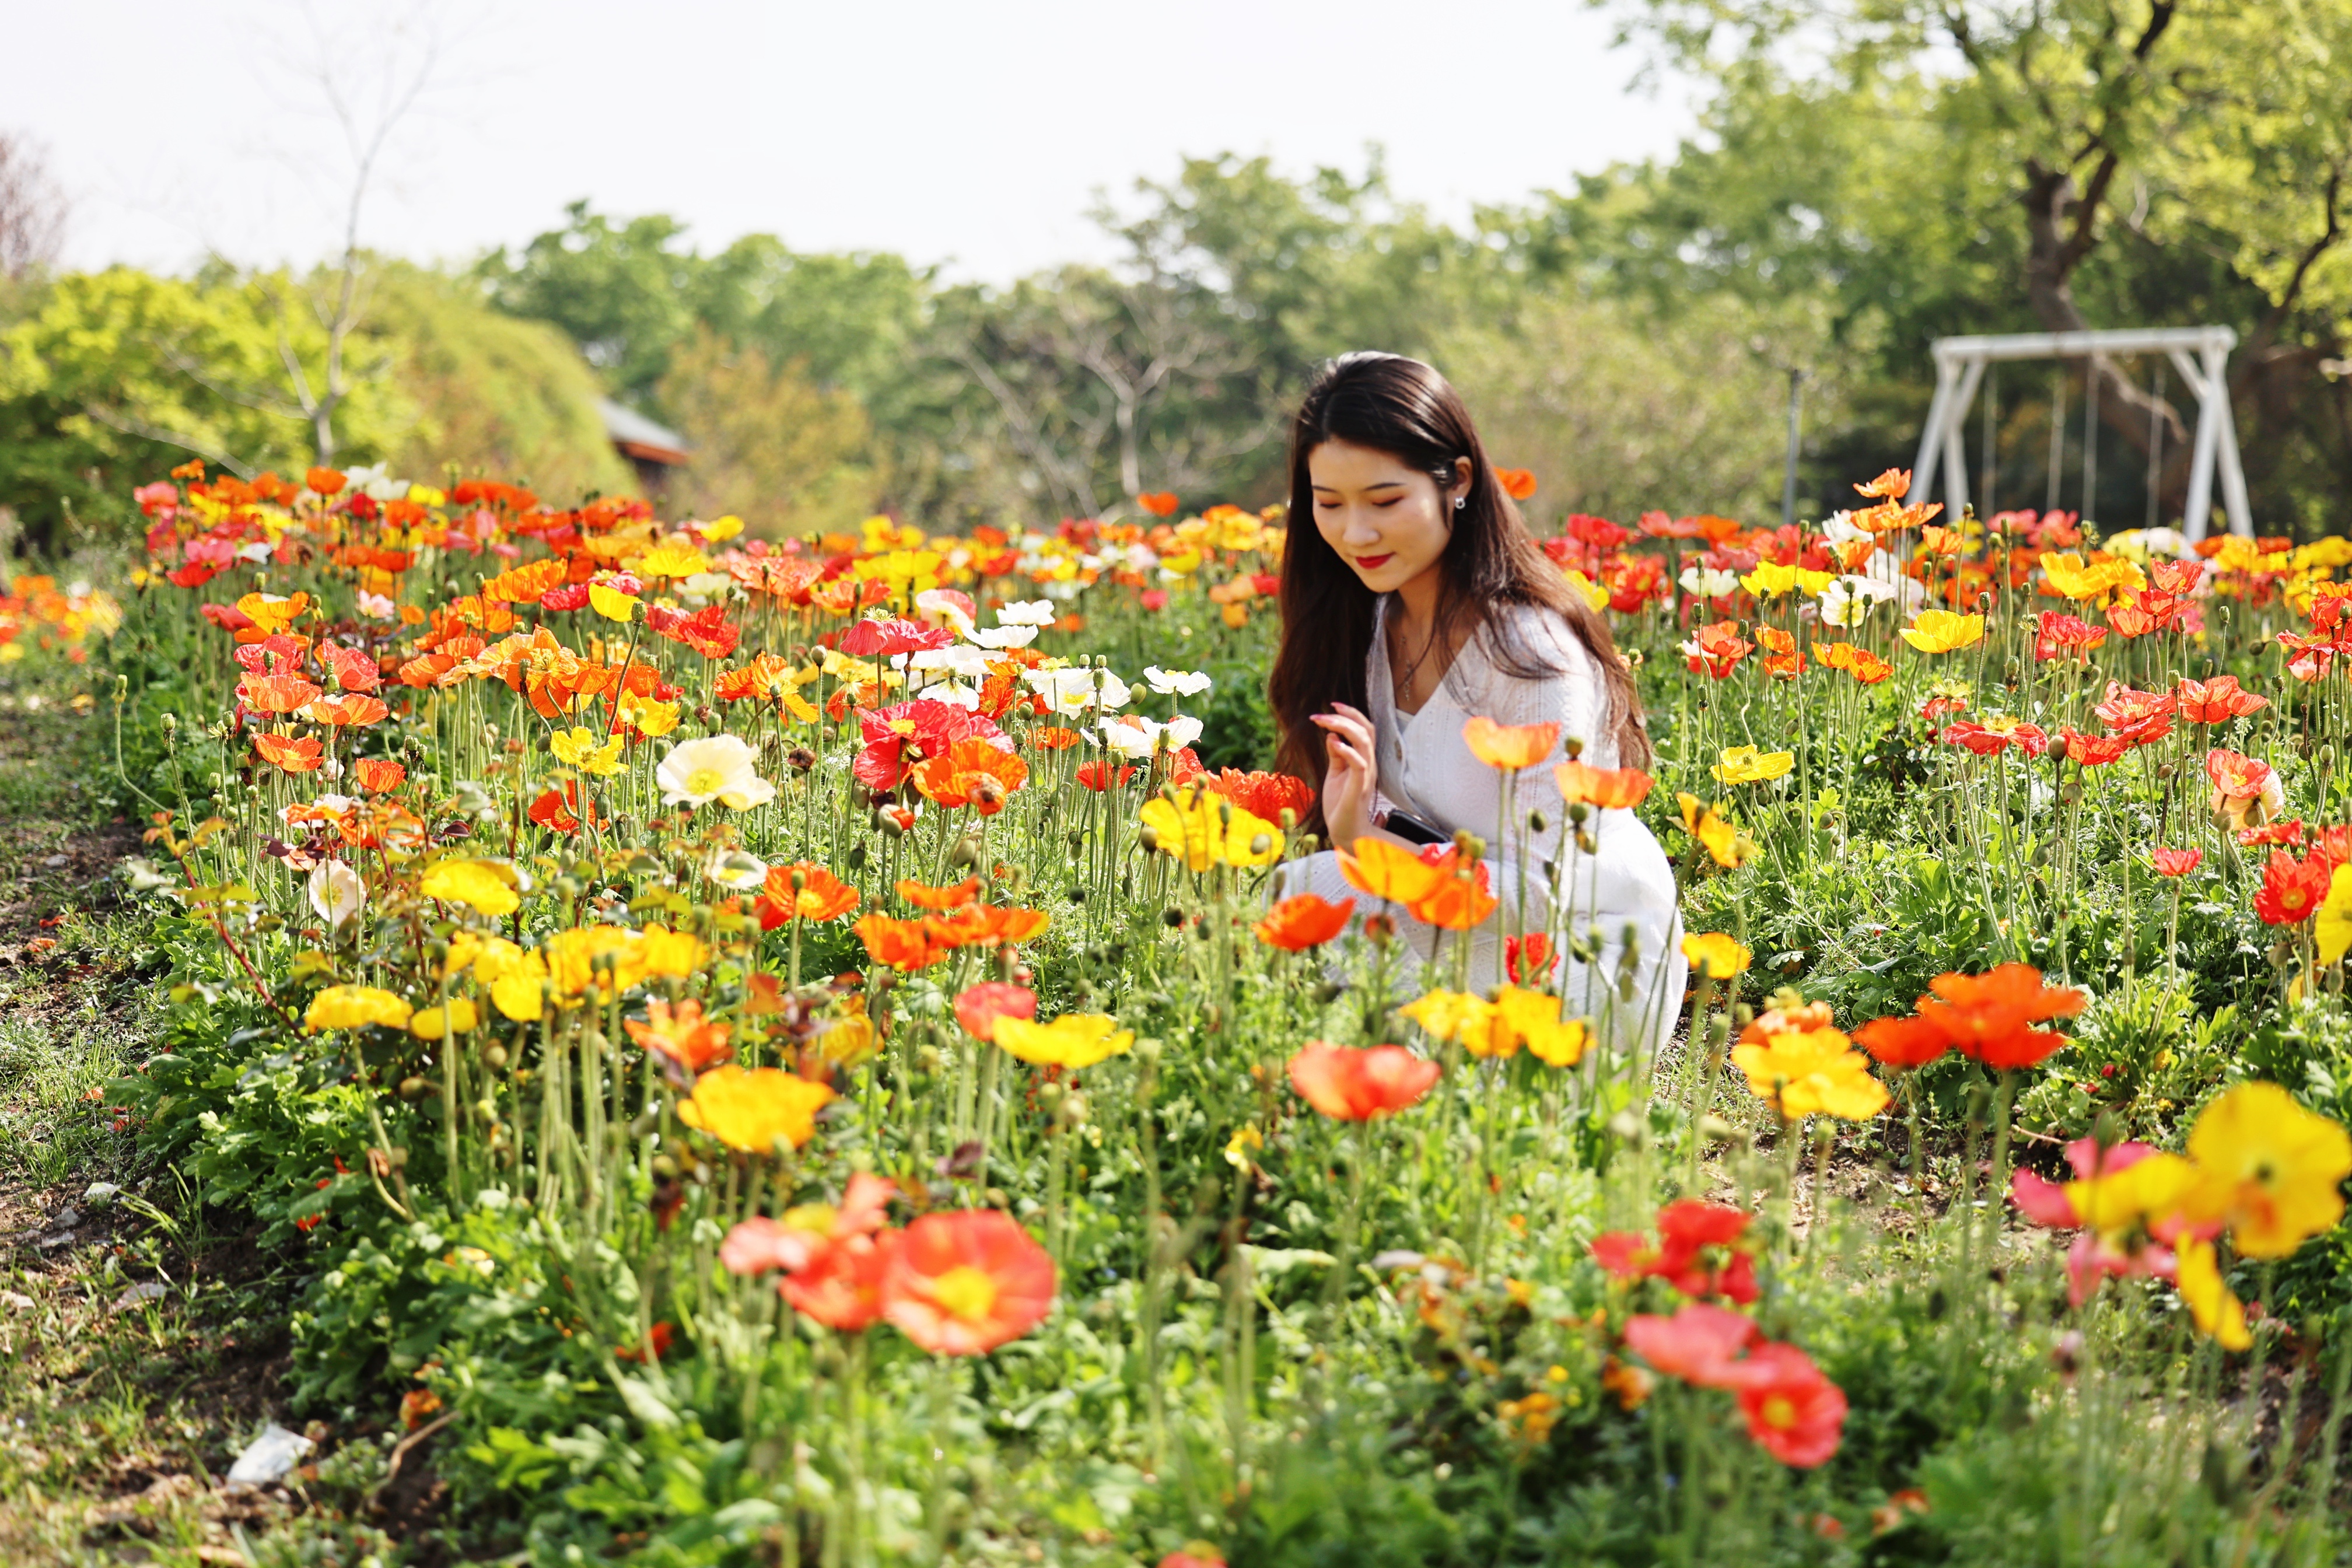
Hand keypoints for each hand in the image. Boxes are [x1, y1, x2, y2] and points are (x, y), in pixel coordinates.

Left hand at [1310, 703, 1379, 848]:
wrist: (1346, 830)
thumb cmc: (1341, 803)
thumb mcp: (1335, 774)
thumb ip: (1336, 755)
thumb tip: (1332, 736)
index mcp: (1363, 759)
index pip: (1364, 729)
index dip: (1351, 714)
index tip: (1331, 706)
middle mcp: (1368, 764)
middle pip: (1366, 730)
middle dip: (1346, 716)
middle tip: (1323, 712)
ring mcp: (1365, 775)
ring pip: (1364, 742)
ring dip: (1343, 728)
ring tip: (1324, 722)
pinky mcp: (1359, 787)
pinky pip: (1360, 764)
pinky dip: (1348, 751)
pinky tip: (1334, 743)